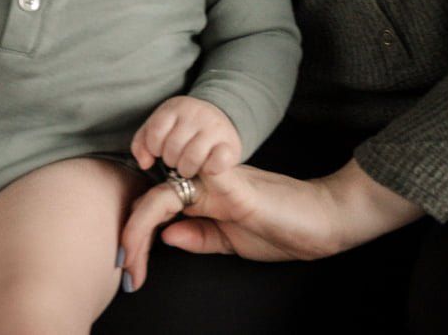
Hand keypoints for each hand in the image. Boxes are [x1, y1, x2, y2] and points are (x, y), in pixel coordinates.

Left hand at [118, 159, 425, 291]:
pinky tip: (162, 230)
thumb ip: (199, 236)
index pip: (155, 207)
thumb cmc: (280, 227)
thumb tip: (163, 235)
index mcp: (202, 196)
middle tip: (125, 271)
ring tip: (133, 260)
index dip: (135, 235)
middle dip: (130, 235)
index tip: (128, 271)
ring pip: (165, 191)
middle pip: (152, 200)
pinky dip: (175, 195)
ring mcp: (219, 181)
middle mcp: (204, 183)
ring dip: (140, 226)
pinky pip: (199, 176)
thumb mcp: (231, 240)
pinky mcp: (237, 185)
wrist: (322, 219)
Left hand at [130, 96, 241, 176]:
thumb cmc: (183, 127)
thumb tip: (145, 164)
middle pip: (173, 148)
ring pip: (192, 158)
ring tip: (187, 168)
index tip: (161, 151)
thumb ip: (142, 143)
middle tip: (176, 160)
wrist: (220, 117)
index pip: (155, 133)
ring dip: (186, 169)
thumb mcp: (160, 127)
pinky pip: (217, 163)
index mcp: (176, 107)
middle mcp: (196, 114)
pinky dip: (209, 170)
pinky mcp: (231, 144)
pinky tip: (206, 168)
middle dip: (171, 160)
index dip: (154, 148)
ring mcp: (215, 129)